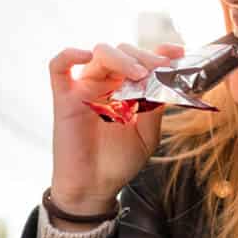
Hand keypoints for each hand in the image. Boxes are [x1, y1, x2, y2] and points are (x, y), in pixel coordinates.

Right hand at [47, 42, 185, 214]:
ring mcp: (85, 87)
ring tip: (137, 74)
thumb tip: (164, 80)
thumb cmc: (119, 161)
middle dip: (143, 56)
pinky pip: (58, 66)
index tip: (178, 52)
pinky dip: (69, 54)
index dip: (161, 51)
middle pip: (124, 51)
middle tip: (158, 69)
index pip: (143, 59)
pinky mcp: (64, 97)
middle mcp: (108, 83)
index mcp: (128, 89)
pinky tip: (85, 56)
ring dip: (121, 58)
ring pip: (99, 53)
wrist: (94, 186)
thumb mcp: (147, 135)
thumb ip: (154, 107)